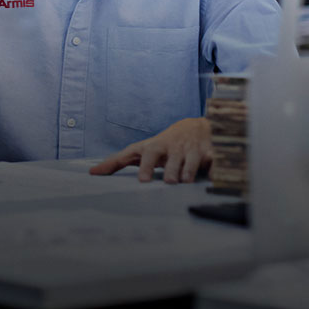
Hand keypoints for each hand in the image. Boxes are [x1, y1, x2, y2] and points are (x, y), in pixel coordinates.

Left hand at [89, 117, 212, 183]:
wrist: (196, 127)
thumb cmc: (163, 143)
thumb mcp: (141, 149)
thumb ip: (117, 161)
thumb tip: (92, 172)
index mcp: (157, 147)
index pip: (149, 154)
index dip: (146, 166)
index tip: (143, 181)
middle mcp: (175, 148)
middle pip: (172, 161)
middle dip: (172, 170)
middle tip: (170, 181)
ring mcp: (193, 150)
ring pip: (192, 164)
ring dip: (189, 172)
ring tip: (186, 181)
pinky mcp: (211, 154)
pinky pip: (215, 164)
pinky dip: (216, 171)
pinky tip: (216, 177)